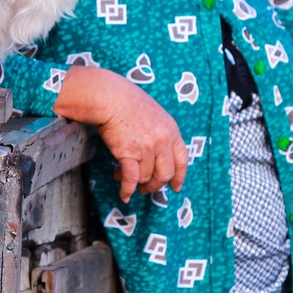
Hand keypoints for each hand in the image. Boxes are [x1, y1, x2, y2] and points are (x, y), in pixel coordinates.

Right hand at [55, 65, 189, 201]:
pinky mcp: (130, 154)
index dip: (179, 176)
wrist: (110, 97)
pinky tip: (124, 195)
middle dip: (156, 185)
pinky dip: (127, 190)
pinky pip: (131, 179)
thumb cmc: (127, 102)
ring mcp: (147, 148)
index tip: (175, 186)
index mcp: (171, 130)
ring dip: (137, 184)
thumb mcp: (155, 114)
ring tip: (124, 179)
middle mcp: (163, 141)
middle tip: (146, 188)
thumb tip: (157, 154)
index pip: (182, 160)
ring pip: (147, 177)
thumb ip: (160, 133)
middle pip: (166, 174)